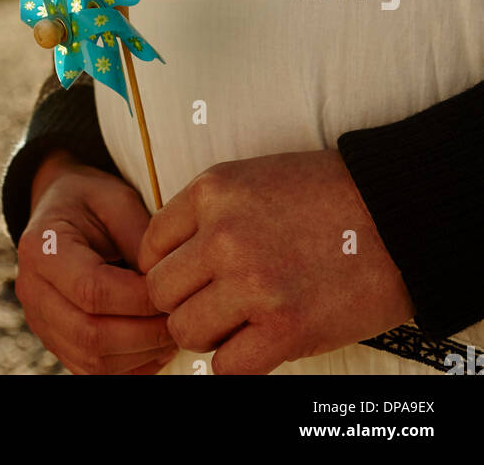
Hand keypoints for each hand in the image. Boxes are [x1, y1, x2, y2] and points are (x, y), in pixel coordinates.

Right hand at [15, 151, 177, 374]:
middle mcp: (32, 290)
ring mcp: (40, 321)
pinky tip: (154, 347)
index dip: (139, 300)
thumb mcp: (117, 199)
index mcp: (42, 247)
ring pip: (91, 362)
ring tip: (171, 333)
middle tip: (180, 320)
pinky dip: (128, 367)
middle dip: (144, 335)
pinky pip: (91, 371)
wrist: (59, 207)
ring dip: (140, 356)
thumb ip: (141, 238)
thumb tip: (168, 284)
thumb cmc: (92, 199)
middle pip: (89, 335)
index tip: (173, 292)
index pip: (92, 290)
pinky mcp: (54, 340)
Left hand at [138, 150, 414, 374]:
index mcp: (213, 191)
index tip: (191, 277)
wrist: (397, 215)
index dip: (167, 268)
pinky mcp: (286, 328)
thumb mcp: (254, 178)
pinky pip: (227, 367)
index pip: (150, 245)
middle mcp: (224, 235)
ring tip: (240, 322)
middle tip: (214, 303)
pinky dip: (238, 363)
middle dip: (183, 302)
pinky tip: (260, 343)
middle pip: (160, 292)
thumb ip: (208, 213)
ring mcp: (253, 283)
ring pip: (186, 331)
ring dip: (209, 334)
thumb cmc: (328, 195)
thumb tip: (171, 259)